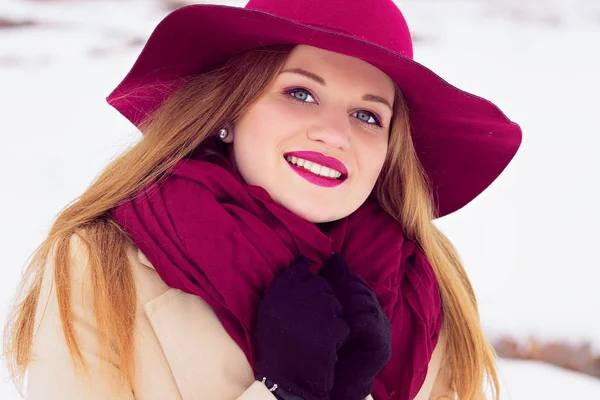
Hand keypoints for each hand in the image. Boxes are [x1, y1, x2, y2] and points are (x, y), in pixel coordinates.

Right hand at [253, 257, 349, 399]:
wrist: (285, 383)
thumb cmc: (279, 348)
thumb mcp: (272, 314)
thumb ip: (287, 287)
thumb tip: (304, 261)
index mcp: (275, 294)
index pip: (299, 270)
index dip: (307, 284)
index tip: (306, 302)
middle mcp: (292, 298)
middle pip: (320, 285)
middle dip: (322, 302)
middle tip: (312, 324)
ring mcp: (313, 312)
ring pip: (334, 303)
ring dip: (331, 319)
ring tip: (317, 336)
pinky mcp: (330, 328)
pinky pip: (342, 324)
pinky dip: (338, 336)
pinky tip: (326, 347)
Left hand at [320, 253, 391, 399]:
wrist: (329, 384)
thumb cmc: (326, 345)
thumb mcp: (327, 311)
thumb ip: (331, 284)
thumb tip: (333, 256)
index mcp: (363, 303)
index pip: (353, 280)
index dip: (336, 283)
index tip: (321, 290)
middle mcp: (375, 313)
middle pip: (359, 288)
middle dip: (338, 294)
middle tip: (326, 308)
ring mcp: (381, 329)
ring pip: (362, 301)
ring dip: (342, 307)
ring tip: (330, 319)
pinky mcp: (380, 344)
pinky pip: (365, 321)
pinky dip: (348, 323)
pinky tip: (337, 331)